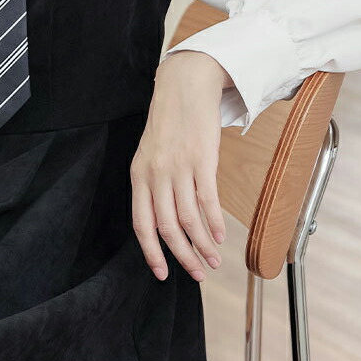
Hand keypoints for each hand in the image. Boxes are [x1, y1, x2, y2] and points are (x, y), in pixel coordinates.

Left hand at [131, 51, 227, 281]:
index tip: (162, 274)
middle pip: (167, 228)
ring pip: (189, 220)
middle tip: (197, 274)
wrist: (184, 87)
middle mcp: (155, 175)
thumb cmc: (169, 123)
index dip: (151, 253)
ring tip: (213, 260)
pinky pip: (207, 200)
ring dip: (203, 246)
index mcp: (138, 176)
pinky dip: (215, 223)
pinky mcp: (202, 159)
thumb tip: (165, 223)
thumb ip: (154, 186)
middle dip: (183, 257)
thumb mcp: (150, 155)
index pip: (141, 224)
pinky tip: (221, 236)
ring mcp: (178, 167)